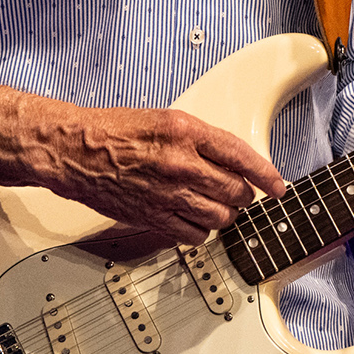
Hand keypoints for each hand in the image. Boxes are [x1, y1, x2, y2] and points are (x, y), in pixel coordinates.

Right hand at [0, 82, 285, 245]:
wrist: (75, 151)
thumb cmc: (114, 131)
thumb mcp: (164, 119)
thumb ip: (200, 139)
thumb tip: (232, 159)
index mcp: (185, 131)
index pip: (241, 156)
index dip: (266, 174)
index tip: (277, 186)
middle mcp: (179, 163)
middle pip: (235, 191)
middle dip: (243, 195)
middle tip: (239, 192)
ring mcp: (166, 193)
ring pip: (219, 216)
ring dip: (224, 214)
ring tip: (216, 206)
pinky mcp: (152, 216)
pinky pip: (194, 235)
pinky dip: (201, 231)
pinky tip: (194, 220)